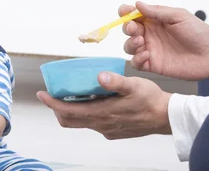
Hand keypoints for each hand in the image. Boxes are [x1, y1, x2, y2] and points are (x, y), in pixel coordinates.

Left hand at [37, 72, 171, 139]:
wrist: (165, 117)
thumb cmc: (151, 100)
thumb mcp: (134, 85)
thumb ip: (116, 82)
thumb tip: (100, 76)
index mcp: (102, 113)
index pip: (68, 110)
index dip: (52, 103)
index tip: (42, 94)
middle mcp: (101, 124)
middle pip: (69, 120)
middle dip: (58, 108)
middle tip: (54, 94)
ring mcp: (107, 130)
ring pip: (81, 123)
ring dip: (72, 111)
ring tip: (72, 95)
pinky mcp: (113, 131)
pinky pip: (93, 124)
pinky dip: (86, 113)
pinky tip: (94, 101)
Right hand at [121, 1, 208, 80]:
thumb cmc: (199, 33)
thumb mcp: (178, 16)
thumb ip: (157, 12)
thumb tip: (138, 4)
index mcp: (156, 20)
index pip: (135, 14)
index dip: (126, 12)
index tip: (125, 12)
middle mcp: (151, 34)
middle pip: (129, 30)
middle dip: (127, 28)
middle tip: (134, 29)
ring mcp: (151, 49)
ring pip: (129, 46)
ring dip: (130, 43)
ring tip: (141, 42)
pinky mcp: (154, 65)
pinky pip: (136, 63)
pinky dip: (136, 59)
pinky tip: (146, 55)